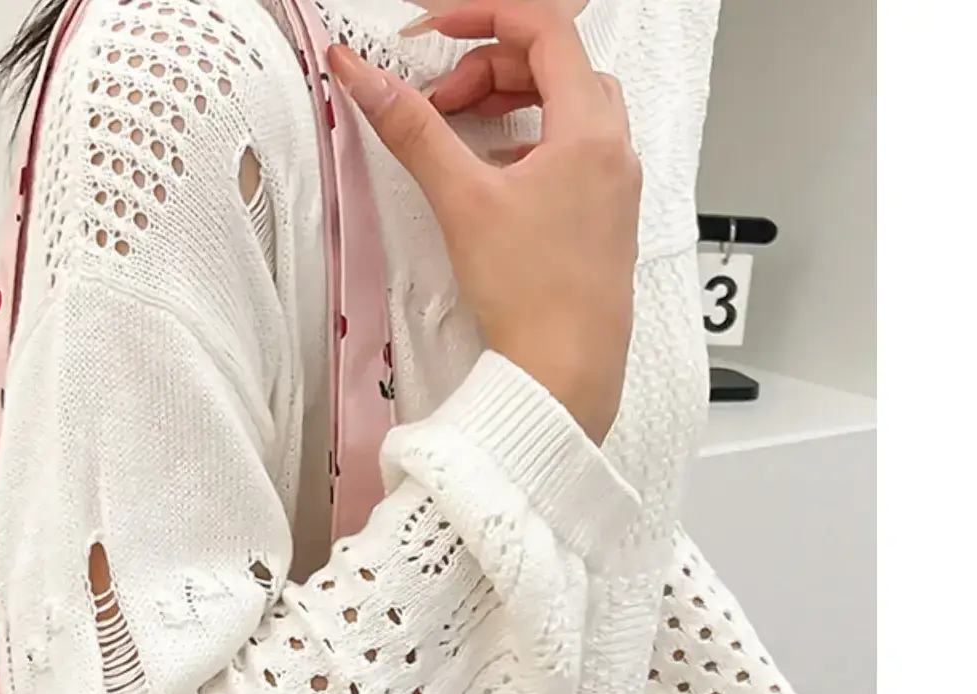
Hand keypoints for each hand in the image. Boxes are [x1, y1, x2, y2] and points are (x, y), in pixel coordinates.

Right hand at [328, 3, 640, 444]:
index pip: (544, 27)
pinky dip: (531, 141)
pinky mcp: (606, 218)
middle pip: (555, 64)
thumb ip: (412, 129)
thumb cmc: (531, 296)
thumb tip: (360, 75)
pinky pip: (574, 151)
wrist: (564, 375)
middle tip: (438, 100)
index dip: (482, 16)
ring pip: (568, 106)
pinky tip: (496, 177)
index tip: (433, 29)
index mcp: (590, 128)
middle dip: (490, 66)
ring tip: (464, 131)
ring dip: (513, 101)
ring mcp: (616, 183)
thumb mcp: (461, 200)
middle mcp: (614, 147)